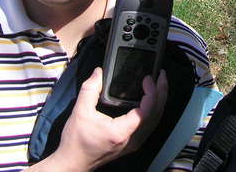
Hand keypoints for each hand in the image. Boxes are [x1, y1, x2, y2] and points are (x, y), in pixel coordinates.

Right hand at [31, 67, 167, 171]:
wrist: (73, 162)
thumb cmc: (76, 141)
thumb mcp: (80, 112)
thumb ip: (90, 89)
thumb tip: (98, 72)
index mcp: (122, 132)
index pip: (147, 111)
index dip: (151, 92)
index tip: (148, 78)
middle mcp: (132, 139)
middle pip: (156, 114)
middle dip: (161, 93)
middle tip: (161, 75)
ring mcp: (134, 142)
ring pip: (155, 120)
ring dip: (160, 101)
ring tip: (160, 84)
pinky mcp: (132, 142)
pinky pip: (150, 125)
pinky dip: (154, 109)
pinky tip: (152, 99)